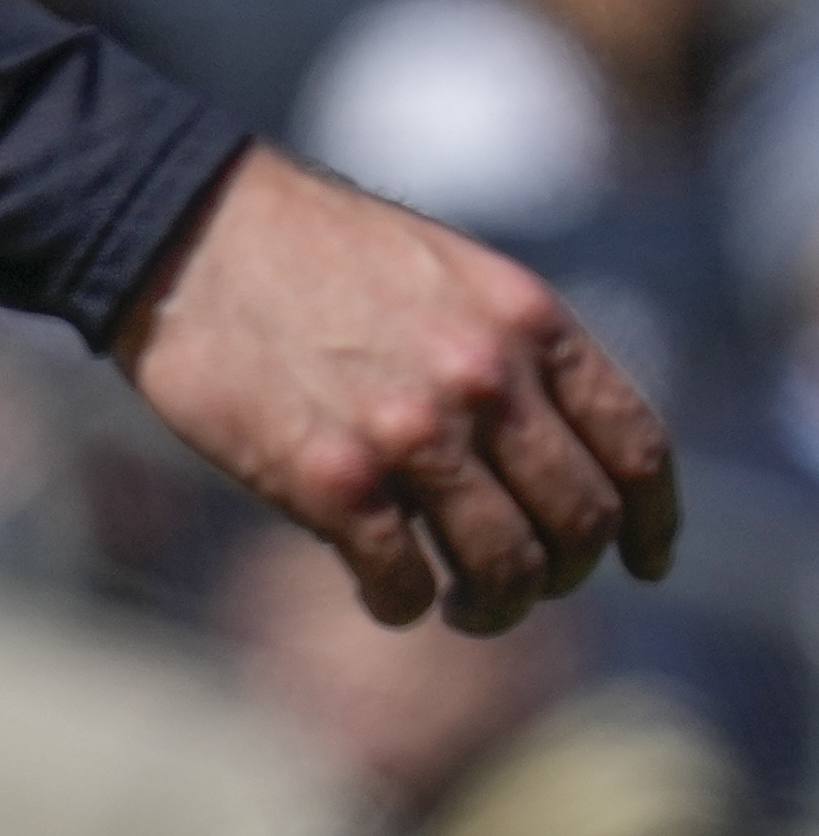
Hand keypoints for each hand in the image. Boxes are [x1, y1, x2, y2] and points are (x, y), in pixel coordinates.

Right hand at [109, 148, 678, 633]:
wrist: (181, 229)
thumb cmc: (308, 250)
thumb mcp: (449, 275)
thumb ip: (514, 353)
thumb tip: (555, 455)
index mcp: (528, 322)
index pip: (637, 448)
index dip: (653, 523)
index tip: (643, 562)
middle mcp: (486, 379)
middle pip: (580, 523)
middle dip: (564, 574)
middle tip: (525, 586)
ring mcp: (411, 433)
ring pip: (505, 567)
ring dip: (493, 606)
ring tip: (464, 606)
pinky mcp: (329, 480)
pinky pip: (401, 580)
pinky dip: (402, 603)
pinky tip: (383, 593)